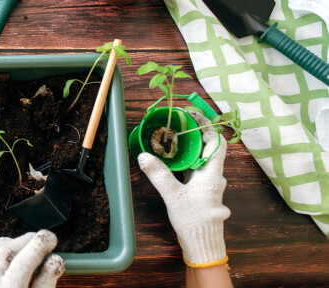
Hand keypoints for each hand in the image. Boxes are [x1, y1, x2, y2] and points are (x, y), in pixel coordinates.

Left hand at [0, 230, 64, 287]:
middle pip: (9, 251)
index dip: (38, 246)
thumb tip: (56, 258)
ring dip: (15, 244)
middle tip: (44, 239)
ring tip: (28, 249)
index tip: (51, 238)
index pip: (24, 262)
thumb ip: (46, 282)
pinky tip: (9, 256)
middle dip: (28, 241)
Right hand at [138, 111, 229, 266]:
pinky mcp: (202, 192)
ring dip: (188, 148)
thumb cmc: (194, 220)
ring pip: (201, 160)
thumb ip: (159, 175)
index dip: (206, 126)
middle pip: (208, 148)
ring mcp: (210, 185)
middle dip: (193, 134)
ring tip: (170, 139)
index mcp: (213, 174)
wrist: (203, 245)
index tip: (192, 115)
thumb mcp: (173, 196)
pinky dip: (185, 162)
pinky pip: (195, 170)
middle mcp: (215, 177)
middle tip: (176, 124)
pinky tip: (171, 162)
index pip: (216, 142)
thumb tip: (144, 156)